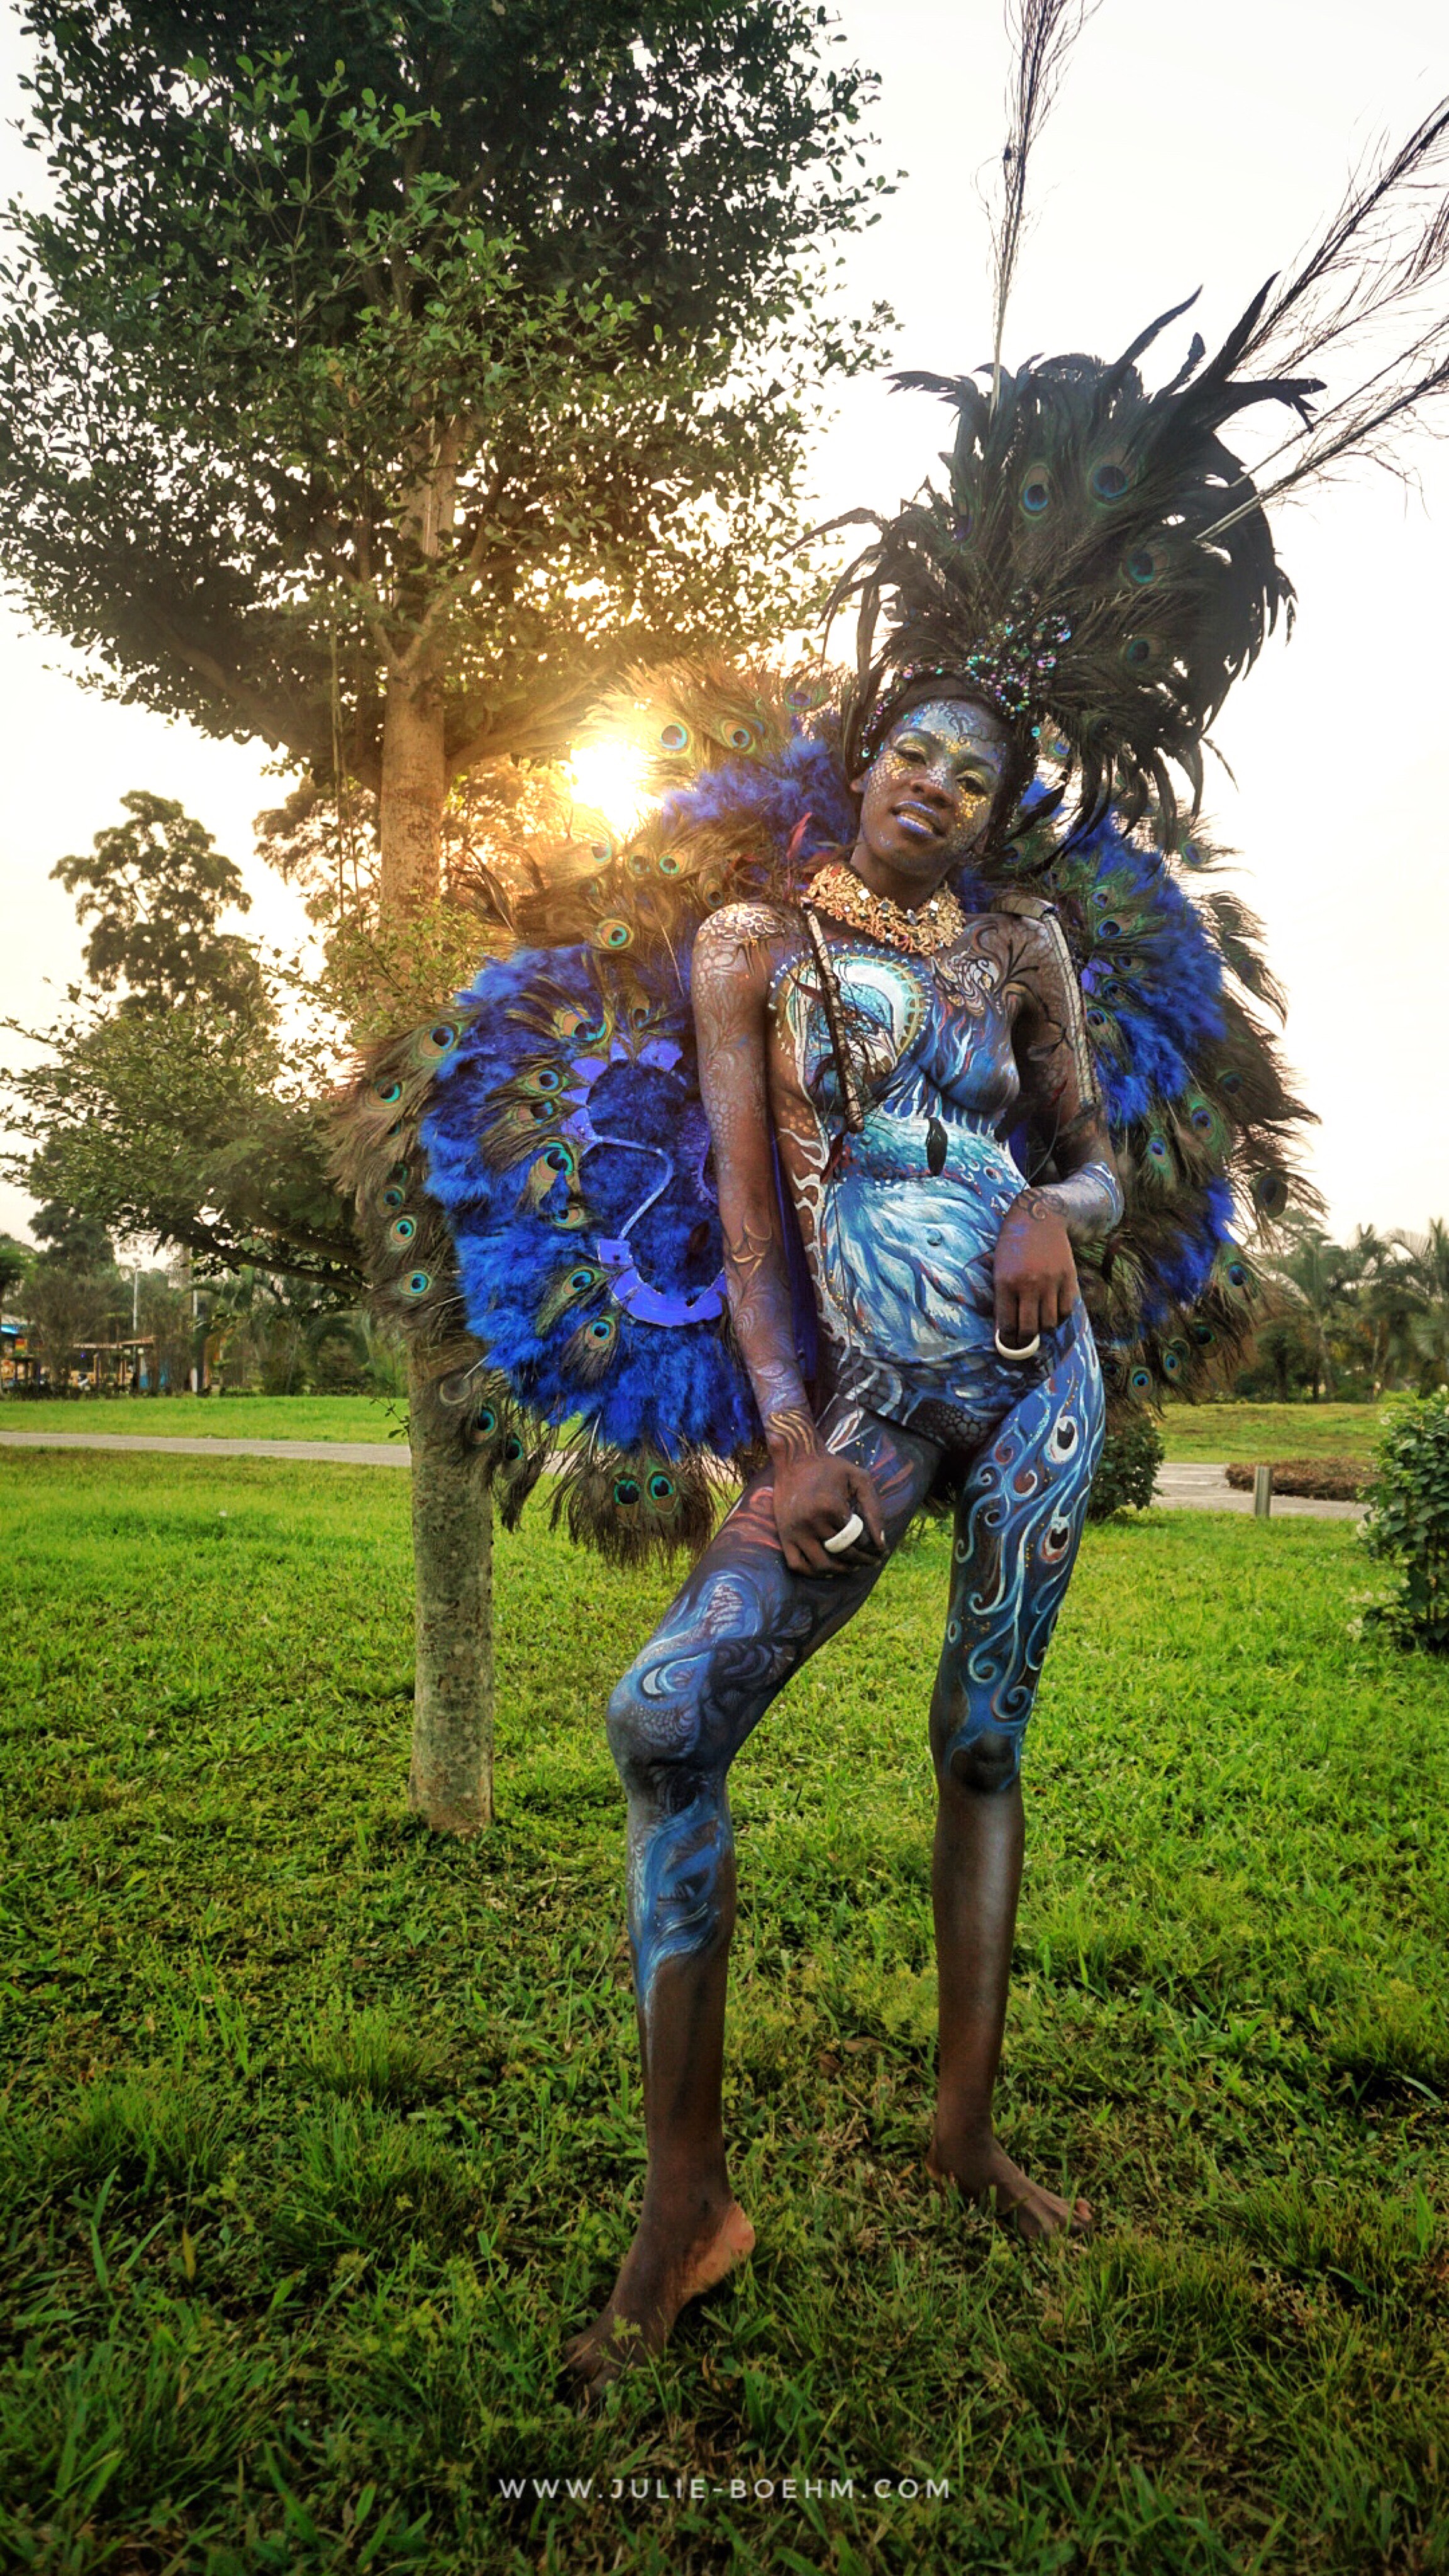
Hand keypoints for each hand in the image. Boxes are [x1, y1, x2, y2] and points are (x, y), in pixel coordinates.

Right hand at [771, 1449, 885, 1576]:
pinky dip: (813, 1572)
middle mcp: (810, 1521)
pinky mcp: (784, 1535)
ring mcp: (795, 1530)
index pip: (857, 1539)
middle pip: (842, 1553)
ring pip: (821, 1565)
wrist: (795, 1458)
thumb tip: (881, 1542)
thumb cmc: (831, 1468)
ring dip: (841, 1570)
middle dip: (862, 1560)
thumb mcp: (859, 1479)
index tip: (880, 1549)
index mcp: (830, 1506)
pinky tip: (828, 1568)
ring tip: (853, 1567)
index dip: (872, 1547)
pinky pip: (797, 1565)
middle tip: (872, 1560)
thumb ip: (874, 1509)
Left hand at [993, 1190, 1077, 1347]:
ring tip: (1038, 1322)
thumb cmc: (1013, 1246)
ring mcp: (1051, 1281)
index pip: (1007, 1324)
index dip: (1007, 1340)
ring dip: (1043, 1328)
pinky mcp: (1069, 1278)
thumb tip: (1006, 1330)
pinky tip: (1052, 1311)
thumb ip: (1002, 1298)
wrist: (1038, 1217)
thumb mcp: (999, 1269)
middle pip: (1029, 1329)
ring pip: (1050, 1323)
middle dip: (1025, 1341)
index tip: (1008, 1343)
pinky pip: (1067, 1310)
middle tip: (1023, 1341)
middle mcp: (1029, 1284)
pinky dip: (1060, 1316)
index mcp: (1006, 1282)